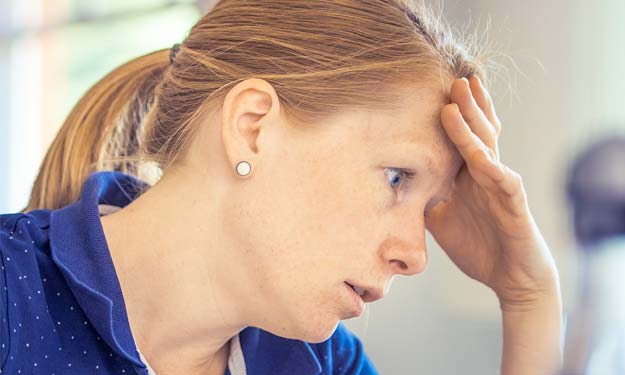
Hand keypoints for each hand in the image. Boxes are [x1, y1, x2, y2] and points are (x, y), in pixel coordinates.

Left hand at [426, 76, 559, 309]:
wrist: (511, 277)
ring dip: (472, 126)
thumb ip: (423, 197)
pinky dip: (493, 168)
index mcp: (469, 175)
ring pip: (488, 149)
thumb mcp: (440, 218)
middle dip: (465, 105)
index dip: (454, 113)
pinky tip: (480, 156)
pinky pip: (504, 183)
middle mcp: (487, 174)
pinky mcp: (515, 206)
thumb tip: (391, 185)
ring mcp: (502, 187)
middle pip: (477, 132)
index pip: (462, 137)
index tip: (435, 88)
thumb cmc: (478, 245)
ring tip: (458, 101)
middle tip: (452, 78)